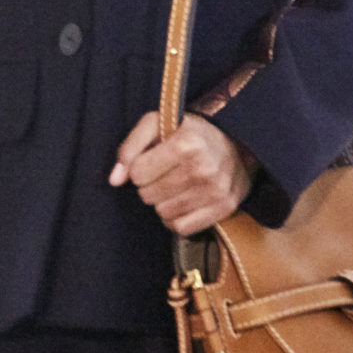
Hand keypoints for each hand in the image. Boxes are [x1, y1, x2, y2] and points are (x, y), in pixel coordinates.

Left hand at [109, 111, 252, 234]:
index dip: (138, 168)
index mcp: (186, 144)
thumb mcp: (157, 124)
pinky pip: (182, 228)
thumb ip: (130, 147)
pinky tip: (182, 201)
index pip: (137, 173)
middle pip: (148, 195)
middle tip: (164, 173)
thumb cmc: (190, 132)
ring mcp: (216, 191)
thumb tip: (115, 179)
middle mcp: (203, 169)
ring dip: (162, 202)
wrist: (237, 142)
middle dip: (149, 185)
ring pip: (163, 213)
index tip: (150, 160)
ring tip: (174, 185)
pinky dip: (176, 218)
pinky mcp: (225, 207)